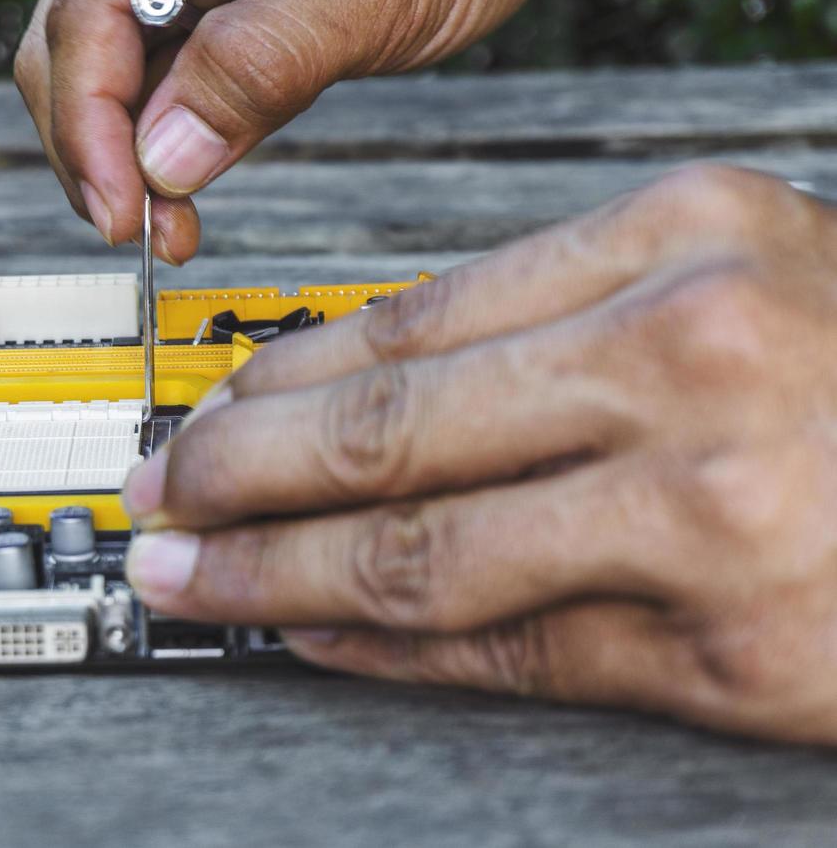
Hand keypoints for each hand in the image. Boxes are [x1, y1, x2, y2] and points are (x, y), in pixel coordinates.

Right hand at [14, 0, 727, 261]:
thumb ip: (262, 66)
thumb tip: (165, 160)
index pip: (93, 0)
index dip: (90, 120)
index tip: (119, 212)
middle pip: (75, 31)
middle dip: (99, 142)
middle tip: (142, 230)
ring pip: (108, 57)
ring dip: (130, 148)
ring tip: (172, 224)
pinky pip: (160, 64)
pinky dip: (168, 130)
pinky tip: (187, 180)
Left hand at [121, 164, 836, 743]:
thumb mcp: (732, 281)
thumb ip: (552, 322)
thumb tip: (354, 379)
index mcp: (680, 237)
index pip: (410, 315)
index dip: (275, 379)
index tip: (200, 414)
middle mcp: (688, 353)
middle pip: (386, 426)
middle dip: (237, 473)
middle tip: (152, 499)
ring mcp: (709, 504)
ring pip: (418, 544)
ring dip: (275, 572)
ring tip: (188, 579)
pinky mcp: (730, 646)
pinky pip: (508, 646)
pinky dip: (386, 647)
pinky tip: (311, 640)